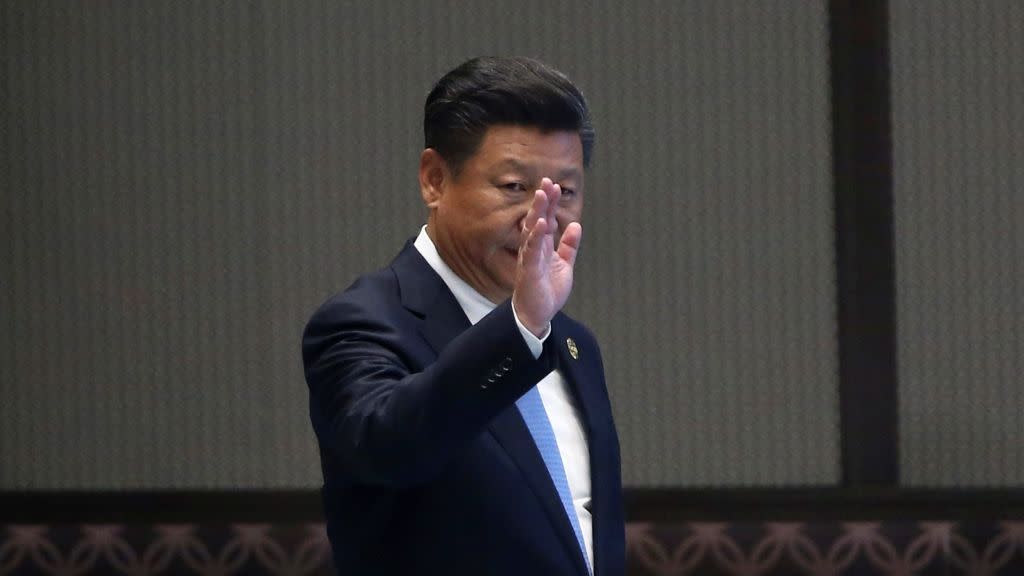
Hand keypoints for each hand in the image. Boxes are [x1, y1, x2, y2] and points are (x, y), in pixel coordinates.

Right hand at [511, 178, 581, 336]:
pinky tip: (541, 223)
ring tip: (542, 195)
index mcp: (542, 247)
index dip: (550, 204)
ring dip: (537, 212)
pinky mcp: (529, 270)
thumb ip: (568, 246)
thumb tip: (574, 225)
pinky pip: (532, 250)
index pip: (546, 220)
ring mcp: (530, 258)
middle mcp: (533, 249)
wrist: (537, 315)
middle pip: (537, 220)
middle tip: (547, 182)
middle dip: (542, 201)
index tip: (555, 186)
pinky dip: (536, 236)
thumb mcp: (564, 265)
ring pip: (532, 230)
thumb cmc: (547, 291)